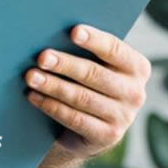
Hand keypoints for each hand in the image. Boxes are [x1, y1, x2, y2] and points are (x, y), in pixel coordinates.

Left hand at [25, 24, 149, 156]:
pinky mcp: (108, 136)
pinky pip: (75, 119)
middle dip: (65, 65)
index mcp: (137, 68)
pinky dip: (52, 106)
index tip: (73, 31)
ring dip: (53, 86)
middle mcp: (135, 92)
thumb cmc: (88, 83)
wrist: (90, 128)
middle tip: (41, 57)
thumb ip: (83, 51)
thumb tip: (51, 32)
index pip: (115, 50)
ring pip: (82, 97)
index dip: (94, 40)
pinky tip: (34, 96)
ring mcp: (124, 117)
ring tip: (30, 77)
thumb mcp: (94, 65)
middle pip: (95, 74)